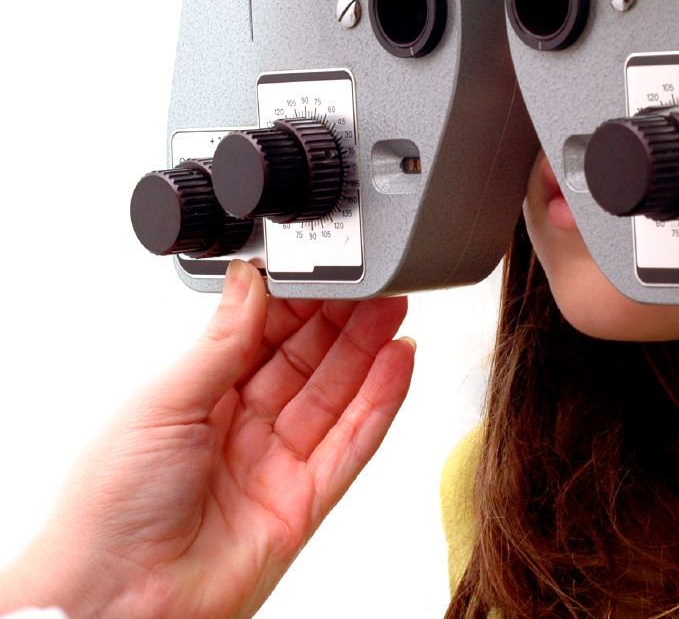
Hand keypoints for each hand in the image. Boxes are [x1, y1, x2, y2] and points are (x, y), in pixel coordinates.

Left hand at [0, 261, 414, 618]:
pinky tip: (398, 363)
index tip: (329, 266)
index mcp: (201, 395)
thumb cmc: (108, 509)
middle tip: (377, 280)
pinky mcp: (305, 501)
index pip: (265, 333)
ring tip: (396, 307)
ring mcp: (277, 463)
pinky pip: (352, 443)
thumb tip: (250, 278)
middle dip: (344, 317)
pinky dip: (380, 402)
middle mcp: (243, 425)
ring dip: (370, 349)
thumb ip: (221, 339)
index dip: (301, 300)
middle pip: (308, 359)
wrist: (114, 603)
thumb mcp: (162, 402)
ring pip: (336, 394)